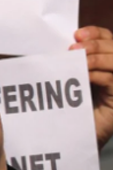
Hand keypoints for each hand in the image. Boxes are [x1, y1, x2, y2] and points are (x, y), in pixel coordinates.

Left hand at [70, 26, 112, 150]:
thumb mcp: (67, 80)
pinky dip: (99, 74)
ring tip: (78, 58)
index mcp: (104, 63)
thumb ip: (67, 63)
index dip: (96, 33)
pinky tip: (85, 75)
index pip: (108, 39)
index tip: (77, 34)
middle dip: (95, 44)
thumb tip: (60, 46)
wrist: (70, 136)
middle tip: (75, 47)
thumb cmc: (66, 108)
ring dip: (96, 57)